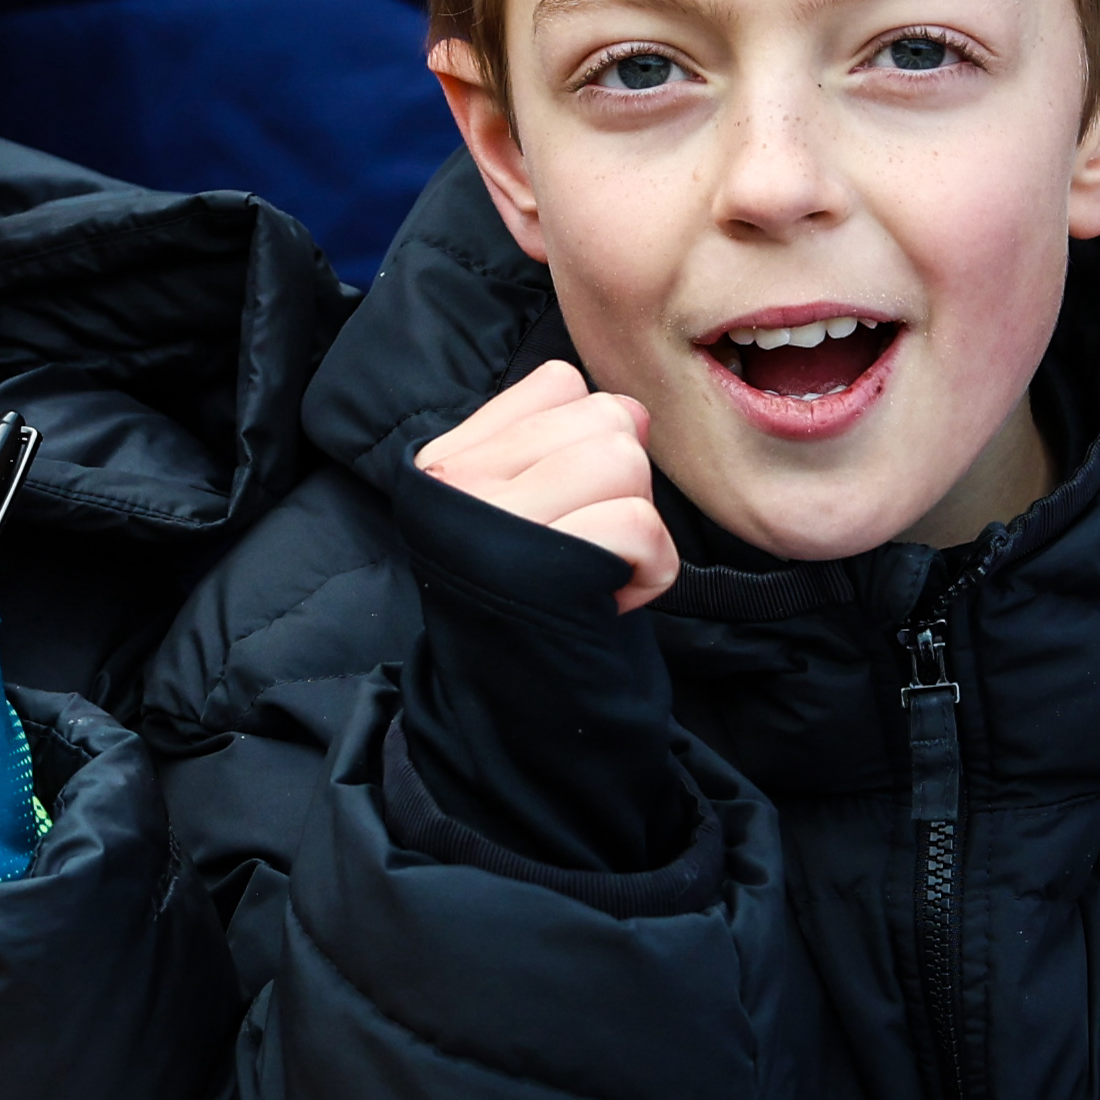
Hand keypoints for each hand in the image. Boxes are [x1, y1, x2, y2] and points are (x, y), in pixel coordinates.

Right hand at [411, 360, 676, 610]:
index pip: (558, 384)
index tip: (565, 510)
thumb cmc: (530, 610)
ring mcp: (494, 522)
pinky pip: (641, 526)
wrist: (515, 714)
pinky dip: (650, 572)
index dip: (589, 442)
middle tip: (588, 549)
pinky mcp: (540, 569)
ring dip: (639, 529)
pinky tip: (610, 601)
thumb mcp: (524, 514)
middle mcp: (459, 482)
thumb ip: (563, 446)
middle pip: (606, 418)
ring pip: (625, 461)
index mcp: (449, 460)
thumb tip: (635, 410)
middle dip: (624, 487)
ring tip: (597, 573)